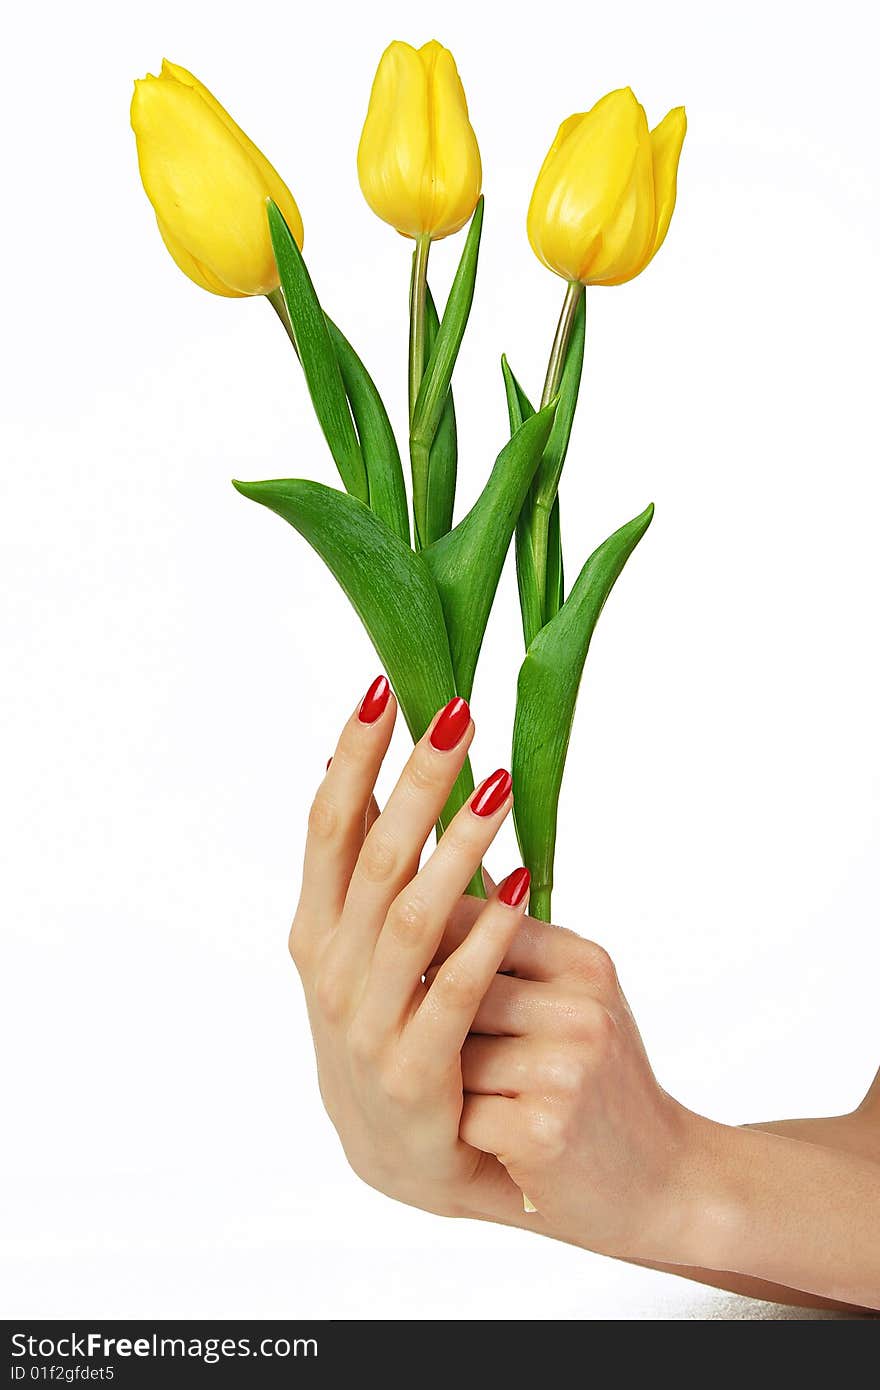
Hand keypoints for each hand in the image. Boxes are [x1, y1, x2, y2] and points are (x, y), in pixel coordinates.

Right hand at [289, 676, 531, 1222]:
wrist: (402, 1156)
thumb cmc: (392, 1028)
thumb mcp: (367, 944)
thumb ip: (365, 862)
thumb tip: (352, 758)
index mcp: (315, 928)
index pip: (328, 824)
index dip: (354, 757)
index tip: (382, 687)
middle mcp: (329, 969)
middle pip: (372, 856)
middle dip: (412, 781)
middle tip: (455, 714)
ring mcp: (364, 1024)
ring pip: (412, 917)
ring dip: (457, 846)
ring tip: (499, 784)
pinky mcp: (411, 1074)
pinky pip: (453, 994)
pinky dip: (486, 938)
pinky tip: (524, 886)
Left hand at [431, 908, 703, 1260]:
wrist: (662, 1182)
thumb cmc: (601, 1084)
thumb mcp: (574, 996)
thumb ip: (516, 940)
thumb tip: (463, 867)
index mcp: (583, 963)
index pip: (474, 921)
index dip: (434, 953)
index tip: (428, 981)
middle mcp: (581, 1008)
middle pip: (453, 990)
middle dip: (444, 1030)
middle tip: (474, 1063)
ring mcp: (565, 1068)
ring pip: (448, 1055)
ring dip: (455, 1086)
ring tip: (504, 1104)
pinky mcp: (544, 1129)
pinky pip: (460, 1114)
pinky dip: (470, 1135)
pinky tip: (509, 1143)